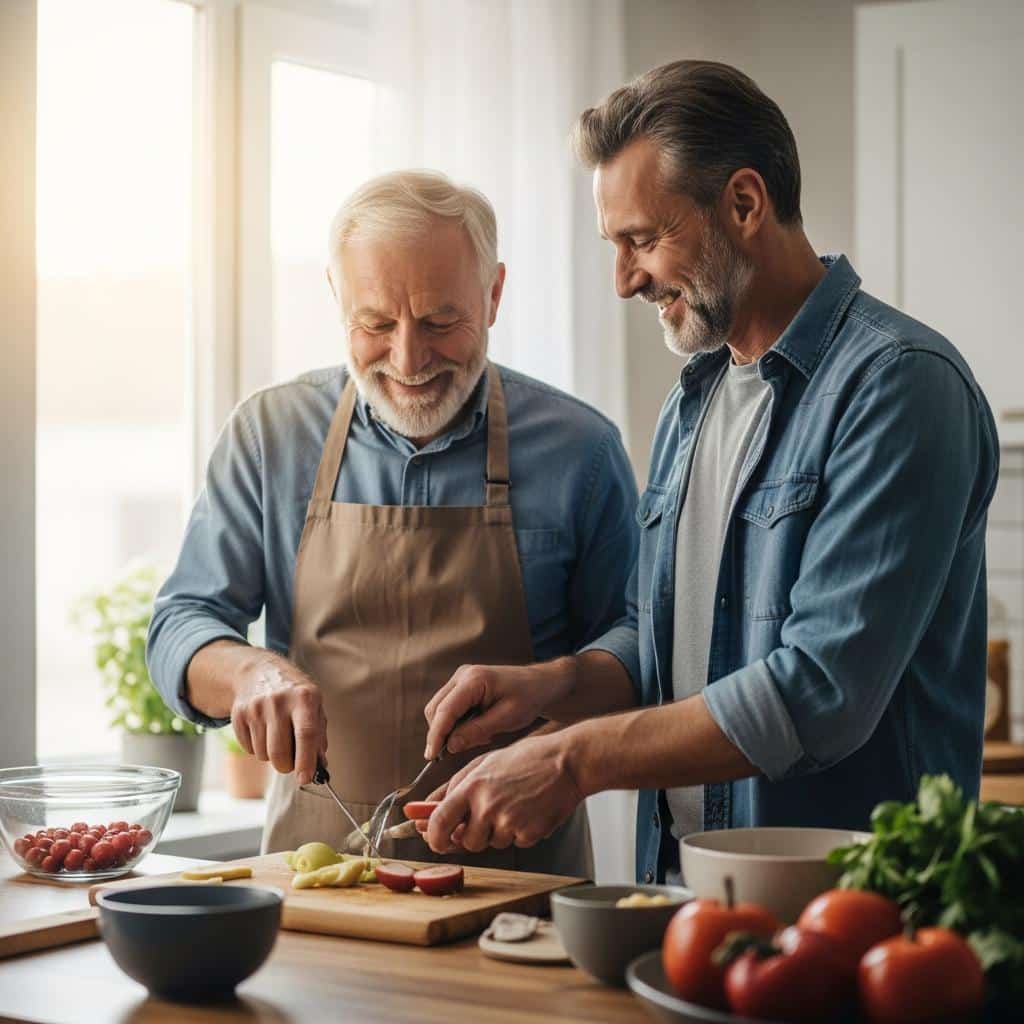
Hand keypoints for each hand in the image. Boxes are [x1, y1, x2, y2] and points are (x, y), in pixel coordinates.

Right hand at [229, 654, 327, 785]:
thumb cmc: (294, 694)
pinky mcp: (239, 714)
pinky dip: (257, 748)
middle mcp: (279, 701)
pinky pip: (248, 748)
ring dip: (272, 756)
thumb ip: (319, 735)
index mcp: (304, 698)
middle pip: (280, 751)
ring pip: (263, 754)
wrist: (259, 672)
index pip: (306, 734)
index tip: (305, 778)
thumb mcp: (314, 706)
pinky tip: (262, 731)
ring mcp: (256, 707)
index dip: (306, 761)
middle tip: (291, 763)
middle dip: (286, 766)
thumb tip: (320, 766)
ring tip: (277, 738)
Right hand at [423, 659, 573, 759]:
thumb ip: (478, 731)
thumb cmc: (528, 698)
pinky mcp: (461, 685)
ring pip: (438, 710)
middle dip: (442, 734)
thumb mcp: (508, 718)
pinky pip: (447, 708)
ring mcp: (460, 678)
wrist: (538, 684)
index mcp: (474, 679)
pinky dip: (456, 723)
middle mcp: (462, 675)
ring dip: (451, 729)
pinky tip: (479, 729)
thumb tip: (450, 746)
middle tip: (467, 748)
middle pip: (435, 709)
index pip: (445, 710)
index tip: (431, 757)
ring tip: (481, 736)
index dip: (436, 735)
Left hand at [424, 733, 584, 854]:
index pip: (439, 822)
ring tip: (514, 805)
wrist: (567, 762)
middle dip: (471, 838)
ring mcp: (509, 822)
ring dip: (498, 832)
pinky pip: (515, 843)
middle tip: (485, 821)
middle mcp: (487, 806)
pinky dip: (520, 832)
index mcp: (472, 786)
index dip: (433, 837)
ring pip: (492, 844)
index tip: (435, 841)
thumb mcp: (484, 763)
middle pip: (466, 842)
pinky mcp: (528, 834)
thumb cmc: (526, 758)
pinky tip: (529, 810)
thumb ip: (454, 786)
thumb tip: (427, 807)